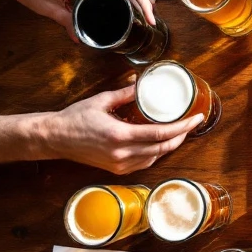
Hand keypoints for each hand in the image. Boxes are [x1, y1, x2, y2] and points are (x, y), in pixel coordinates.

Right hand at [39, 85, 201, 173]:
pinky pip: (144, 164)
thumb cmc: (75, 118)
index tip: (196, 118)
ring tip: (179, 131)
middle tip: (192, 124)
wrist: (54, 138)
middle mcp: (122, 153)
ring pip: (155, 158)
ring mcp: (119, 164)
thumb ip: (126, 94)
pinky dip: (156, 154)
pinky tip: (160, 143)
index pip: (161, 133)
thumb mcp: (102, 101)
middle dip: (181, 136)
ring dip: (170, 145)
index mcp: (120, 135)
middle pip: (163, 148)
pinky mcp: (116, 169)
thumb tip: (142, 82)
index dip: (183, 127)